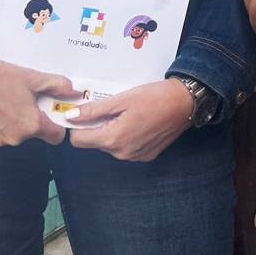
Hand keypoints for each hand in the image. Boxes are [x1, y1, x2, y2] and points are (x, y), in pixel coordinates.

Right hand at [0, 48, 76, 147]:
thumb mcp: (33, 77)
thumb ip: (57, 85)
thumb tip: (74, 91)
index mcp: (32, 125)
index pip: (56, 137)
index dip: (56, 125)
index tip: (51, 114)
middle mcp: (15, 138)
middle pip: (32, 133)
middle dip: (31, 119)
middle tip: (22, 99)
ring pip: (13, 134)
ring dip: (12, 122)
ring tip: (3, 100)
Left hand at [67, 79, 194, 161]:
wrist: (185, 103)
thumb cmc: (154, 97)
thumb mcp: (121, 99)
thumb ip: (94, 110)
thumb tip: (70, 116)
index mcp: (113, 139)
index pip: (78, 140)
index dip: (77, 126)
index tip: (84, 112)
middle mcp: (122, 153)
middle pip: (95, 142)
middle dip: (97, 126)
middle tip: (110, 107)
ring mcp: (135, 157)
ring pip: (110, 145)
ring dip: (112, 130)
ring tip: (126, 113)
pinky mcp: (146, 156)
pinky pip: (125, 148)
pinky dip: (126, 136)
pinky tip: (137, 121)